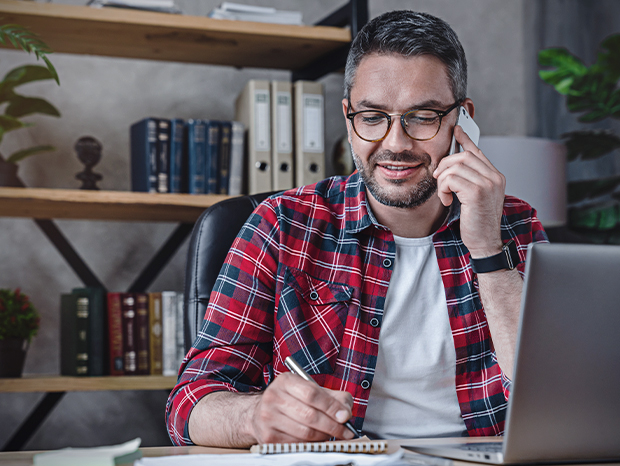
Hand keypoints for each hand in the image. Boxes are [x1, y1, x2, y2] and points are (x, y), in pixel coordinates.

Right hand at [249, 372, 354, 443]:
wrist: (262, 411)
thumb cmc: (292, 400)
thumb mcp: (310, 389)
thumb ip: (333, 397)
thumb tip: (346, 413)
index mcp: (285, 381)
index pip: (312, 394)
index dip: (331, 406)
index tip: (346, 416)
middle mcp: (273, 397)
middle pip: (310, 415)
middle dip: (333, 426)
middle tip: (346, 432)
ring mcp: (268, 417)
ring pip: (305, 432)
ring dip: (324, 436)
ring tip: (331, 434)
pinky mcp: (268, 437)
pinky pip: (297, 444)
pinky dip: (311, 443)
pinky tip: (316, 439)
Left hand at [433, 125, 505, 256]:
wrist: (485, 243)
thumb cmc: (478, 223)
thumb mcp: (474, 198)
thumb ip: (468, 180)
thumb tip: (451, 166)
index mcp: (495, 177)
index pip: (477, 152)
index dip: (465, 141)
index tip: (456, 131)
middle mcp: (494, 177)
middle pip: (462, 156)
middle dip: (444, 166)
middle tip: (439, 179)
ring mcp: (488, 184)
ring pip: (454, 167)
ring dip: (442, 181)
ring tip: (446, 195)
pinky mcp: (477, 192)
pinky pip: (451, 179)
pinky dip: (443, 189)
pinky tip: (448, 201)